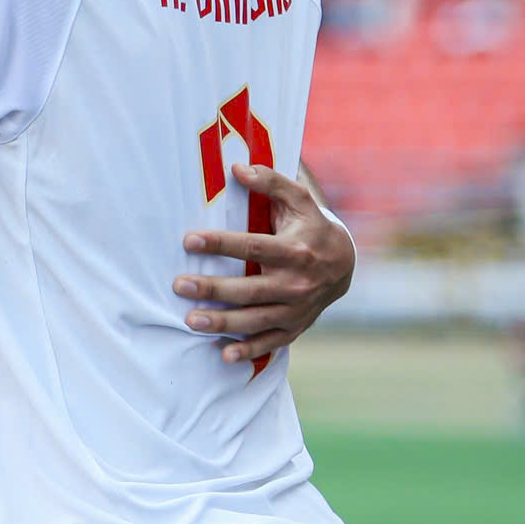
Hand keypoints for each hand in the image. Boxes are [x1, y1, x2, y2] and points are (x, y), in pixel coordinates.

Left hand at [175, 163, 353, 366]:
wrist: (345, 263)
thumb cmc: (310, 226)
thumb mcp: (298, 200)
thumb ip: (271, 182)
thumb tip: (237, 169)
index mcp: (295, 250)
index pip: (254, 247)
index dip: (221, 244)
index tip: (188, 241)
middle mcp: (297, 283)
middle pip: (250, 289)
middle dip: (214, 289)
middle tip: (179, 285)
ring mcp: (296, 309)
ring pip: (256, 319)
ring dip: (223, 323)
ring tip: (190, 320)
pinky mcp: (295, 327)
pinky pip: (271, 342)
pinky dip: (249, 351)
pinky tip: (224, 355)